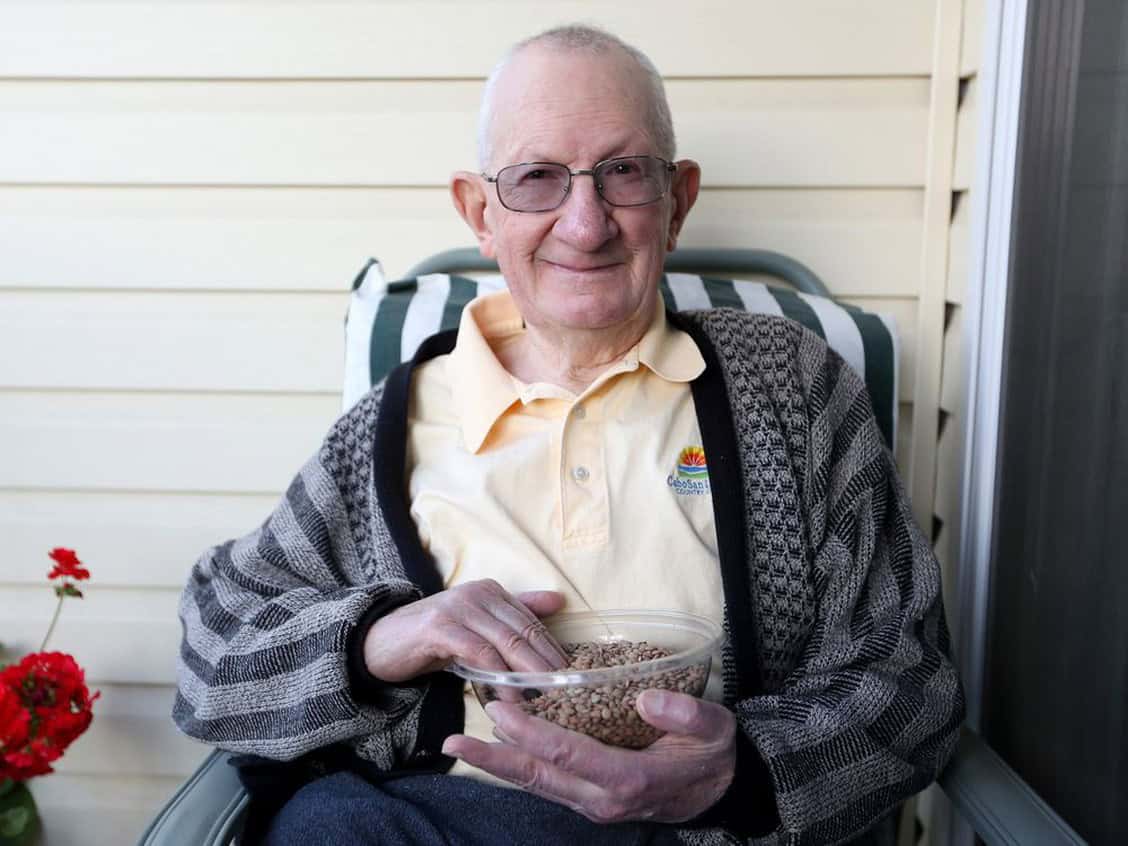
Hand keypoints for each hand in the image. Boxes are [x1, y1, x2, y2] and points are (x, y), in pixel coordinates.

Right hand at [362, 579, 567, 681]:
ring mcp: (459, 608)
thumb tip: (559, 601)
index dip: (553, 651)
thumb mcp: (475, 626)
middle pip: (524, 632)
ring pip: (506, 642)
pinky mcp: (441, 628)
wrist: (379, 643)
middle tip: (568, 693)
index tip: (572, 678)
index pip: (532, 623)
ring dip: (528, 674)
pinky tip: (510, 699)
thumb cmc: (433, 639)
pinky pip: (479, 654)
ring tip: (546, 700)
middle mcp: (478, 594)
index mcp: (491, 592)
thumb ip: (514, 614)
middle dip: (548, 664)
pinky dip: (498, 677)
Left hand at [441, 689, 736, 823]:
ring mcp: (595, 803)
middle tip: (454, 742)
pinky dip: (520, 767)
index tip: (500, 711)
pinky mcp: (591, 799)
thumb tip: (645, 697)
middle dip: (494, 758)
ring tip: (461, 748)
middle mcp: (604, 798)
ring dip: (498, 765)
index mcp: (630, 778)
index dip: (531, 734)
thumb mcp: (715, 728)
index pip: (569, 754)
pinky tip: (499, 751)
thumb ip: (686, 714)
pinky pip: (548, 784)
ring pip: (538, 784)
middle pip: (539, 776)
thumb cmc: (715, 753)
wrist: (725, 790)